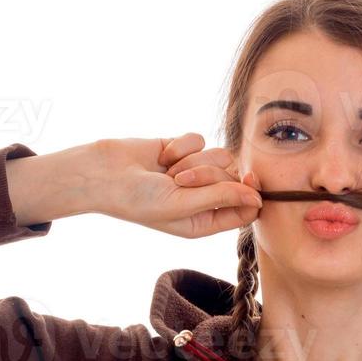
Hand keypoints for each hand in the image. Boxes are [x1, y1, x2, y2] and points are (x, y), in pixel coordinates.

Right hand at [97, 133, 263, 237]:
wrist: (103, 174)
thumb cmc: (139, 200)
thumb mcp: (182, 205)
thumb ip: (221, 198)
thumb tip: (258, 197)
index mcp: (205, 221)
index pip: (245, 209)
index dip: (250, 194)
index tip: (247, 179)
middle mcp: (203, 198)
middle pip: (233, 177)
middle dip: (209, 174)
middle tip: (179, 180)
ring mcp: (194, 171)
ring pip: (220, 155)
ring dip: (193, 160)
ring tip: (167, 171)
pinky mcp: (183, 149)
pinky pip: (200, 139)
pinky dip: (180, 145)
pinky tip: (162, 156)